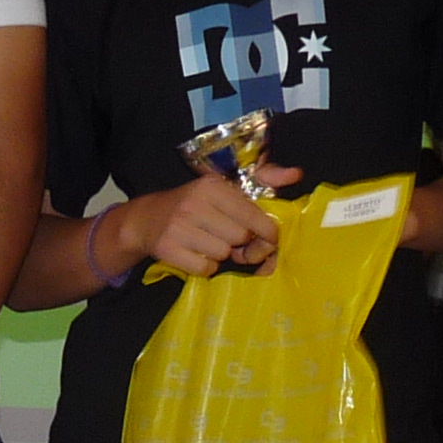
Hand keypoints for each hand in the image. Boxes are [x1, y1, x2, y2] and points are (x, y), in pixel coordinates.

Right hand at [129, 160, 297, 279]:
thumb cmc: (195, 204)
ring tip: (208, 243)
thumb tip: (296, 174)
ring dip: (221, 255)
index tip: (266, 239)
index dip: (266, 233)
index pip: (254, 217)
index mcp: (213, 186)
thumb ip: (263, 179)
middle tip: (228, 238)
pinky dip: (205, 266)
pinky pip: (205, 268)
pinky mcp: (168, 249)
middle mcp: (195, 204)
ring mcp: (179, 227)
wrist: (146, 220)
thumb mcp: (224, 187)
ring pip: (223, 254)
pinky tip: (196, 253)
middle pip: (239, 238)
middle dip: (239, 243)